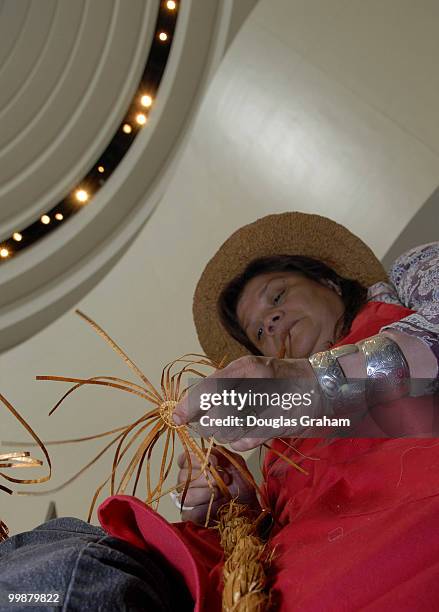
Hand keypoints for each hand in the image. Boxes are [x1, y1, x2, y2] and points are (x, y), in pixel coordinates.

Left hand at [173, 355, 319, 450]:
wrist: (322, 386)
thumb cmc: (283, 378)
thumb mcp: (253, 370)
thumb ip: (226, 382)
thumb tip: (196, 402)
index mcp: (246, 367)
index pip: (207, 388)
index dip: (188, 405)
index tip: (177, 416)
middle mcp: (255, 384)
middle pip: (213, 413)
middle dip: (204, 423)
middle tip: (206, 423)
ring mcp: (267, 406)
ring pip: (226, 430)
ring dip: (221, 433)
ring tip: (229, 427)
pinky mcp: (276, 426)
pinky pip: (243, 442)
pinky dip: (238, 442)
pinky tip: (245, 433)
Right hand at [175, 447, 259, 524]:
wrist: (248, 502)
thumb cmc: (239, 481)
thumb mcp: (234, 461)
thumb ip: (221, 454)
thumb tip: (209, 457)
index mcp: (194, 465)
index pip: (183, 459)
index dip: (197, 460)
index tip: (216, 462)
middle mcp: (187, 481)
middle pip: (183, 477)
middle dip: (206, 477)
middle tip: (225, 478)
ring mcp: (188, 499)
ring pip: (186, 495)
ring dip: (205, 493)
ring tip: (221, 492)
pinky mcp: (191, 516)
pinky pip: (190, 513)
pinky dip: (204, 509)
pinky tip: (217, 505)